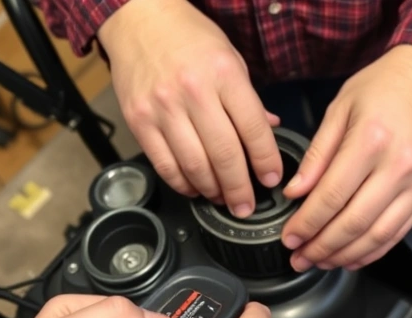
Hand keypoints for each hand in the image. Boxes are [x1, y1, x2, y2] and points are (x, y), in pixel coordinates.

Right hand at [99, 0, 282, 217]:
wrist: (139, 18)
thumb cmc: (188, 37)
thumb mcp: (230, 58)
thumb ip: (249, 99)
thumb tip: (270, 129)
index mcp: (223, 73)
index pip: (253, 127)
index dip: (266, 161)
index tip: (272, 179)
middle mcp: (193, 91)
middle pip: (224, 154)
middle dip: (240, 188)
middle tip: (246, 205)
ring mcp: (162, 108)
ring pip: (194, 165)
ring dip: (212, 190)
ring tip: (222, 198)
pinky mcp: (139, 120)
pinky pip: (164, 164)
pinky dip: (182, 183)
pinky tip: (194, 187)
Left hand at [280, 45, 411, 271]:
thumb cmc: (387, 86)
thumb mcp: (339, 109)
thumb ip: (316, 155)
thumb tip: (296, 192)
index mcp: (372, 140)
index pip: (331, 196)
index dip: (306, 223)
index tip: (290, 236)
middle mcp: (400, 165)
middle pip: (353, 222)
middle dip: (321, 246)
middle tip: (300, 256)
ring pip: (377, 236)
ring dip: (345, 255)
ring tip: (320, 260)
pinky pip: (398, 232)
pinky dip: (373, 251)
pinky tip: (351, 256)